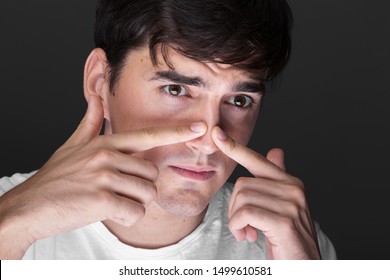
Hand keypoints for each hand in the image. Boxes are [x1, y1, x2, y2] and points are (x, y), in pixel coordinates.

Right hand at [0, 95, 206, 258]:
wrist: (31, 206)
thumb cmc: (56, 178)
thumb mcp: (72, 145)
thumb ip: (90, 122)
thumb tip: (96, 98)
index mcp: (105, 142)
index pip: (148, 135)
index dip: (176, 132)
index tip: (200, 127)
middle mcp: (107, 155)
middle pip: (152, 173)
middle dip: (141, 188)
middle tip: (119, 192)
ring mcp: (103, 176)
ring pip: (147, 194)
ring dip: (134, 204)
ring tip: (111, 201)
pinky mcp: (101, 199)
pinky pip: (135, 212)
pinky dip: (126, 217)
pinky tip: (108, 212)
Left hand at [211, 127, 320, 258]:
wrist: (302, 266)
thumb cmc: (288, 238)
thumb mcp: (282, 206)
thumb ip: (276, 179)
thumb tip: (275, 151)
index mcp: (290, 182)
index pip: (257, 160)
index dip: (235, 148)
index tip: (218, 134)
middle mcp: (293, 188)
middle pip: (242, 185)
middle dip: (235, 208)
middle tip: (243, 226)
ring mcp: (291, 204)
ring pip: (241, 199)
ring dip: (236, 220)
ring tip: (248, 232)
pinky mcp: (284, 221)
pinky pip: (245, 214)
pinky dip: (238, 227)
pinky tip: (248, 236)